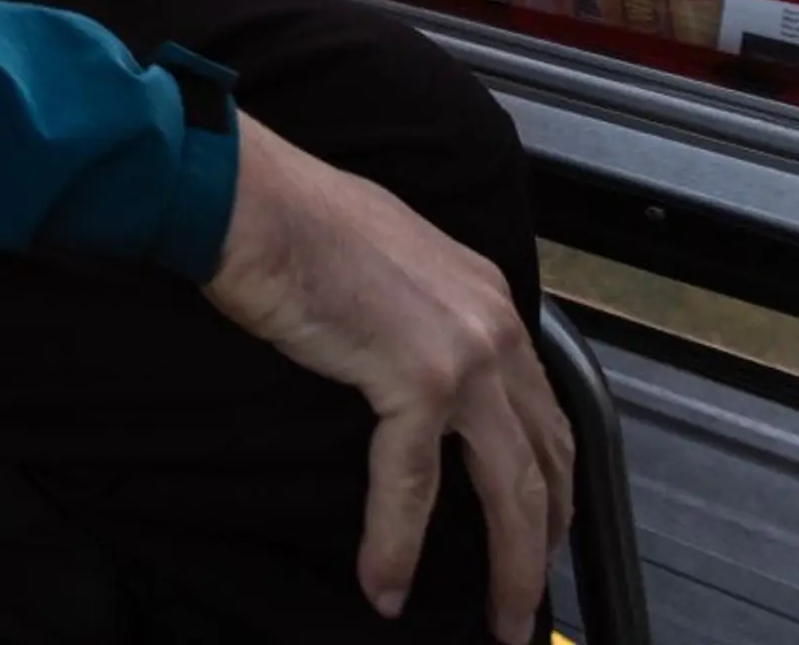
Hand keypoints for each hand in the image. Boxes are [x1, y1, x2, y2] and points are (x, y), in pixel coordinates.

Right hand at [204, 115, 572, 644]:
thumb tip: (399, 367)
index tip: (542, 527)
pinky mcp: (415, 378)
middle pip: (546, 459)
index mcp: (486, 295)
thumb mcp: (384, 262)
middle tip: (527, 597)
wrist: (248, 195)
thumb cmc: (290, 217)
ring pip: (510, 488)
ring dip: (508, 566)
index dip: (550, 479)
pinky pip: (412, 487)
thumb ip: (413, 315)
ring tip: (496, 619)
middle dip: (545, 540)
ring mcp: (463, 353)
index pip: (544, 406)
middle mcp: (492, 323)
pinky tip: (385, 584)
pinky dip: (398, 545)